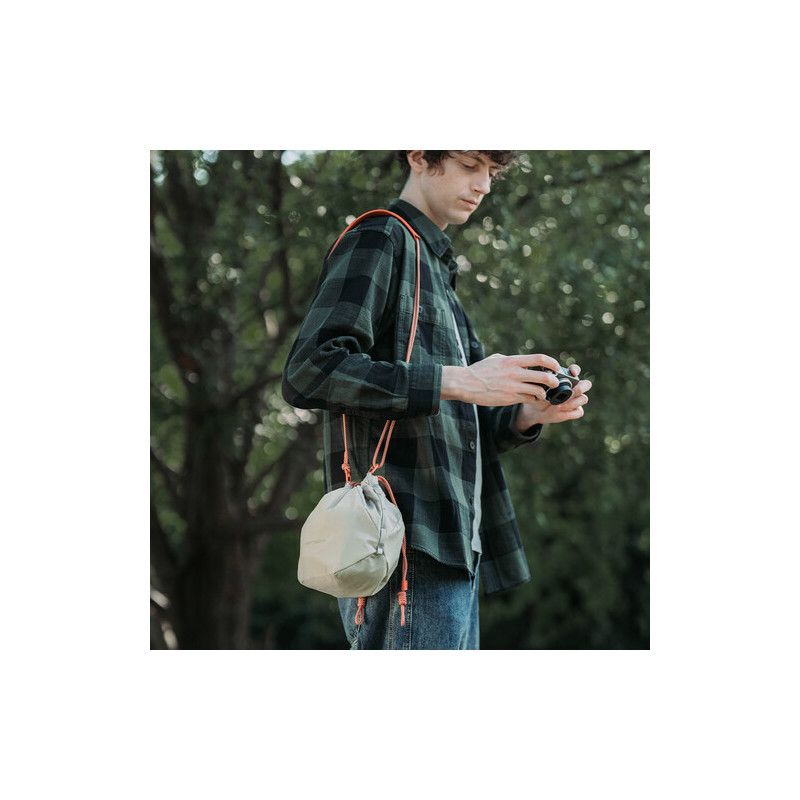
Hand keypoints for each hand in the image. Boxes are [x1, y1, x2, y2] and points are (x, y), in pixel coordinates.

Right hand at [441, 353, 563, 405]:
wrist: (465, 383)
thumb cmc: (479, 370)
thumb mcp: (495, 359)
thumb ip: (510, 360)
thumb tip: (521, 361)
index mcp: (512, 361)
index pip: (540, 359)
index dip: (552, 363)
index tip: (556, 366)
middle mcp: (515, 373)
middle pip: (544, 376)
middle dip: (553, 381)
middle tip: (554, 383)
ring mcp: (513, 387)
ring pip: (538, 391)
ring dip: (544, 393)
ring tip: (543, 393)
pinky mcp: (509, 398)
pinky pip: (528, 399)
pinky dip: (532, 399)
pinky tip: (531, 398)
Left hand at [513, 363, 592, 430]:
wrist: (536, 411)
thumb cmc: (537, 396)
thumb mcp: (536, 389)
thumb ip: (541, 384)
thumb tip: (544, 380)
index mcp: (565, 379)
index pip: (575, 370)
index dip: (576, 370)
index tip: (573, 373)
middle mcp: (573, 388)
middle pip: (586, 384)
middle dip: (580, 388)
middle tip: (570, 393)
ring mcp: (575, 400)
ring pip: (584, 399)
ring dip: (573, 402)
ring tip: (559, 405)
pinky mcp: (574, 410)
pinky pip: (579, 412)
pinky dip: (570, 413)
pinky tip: (559, 413)